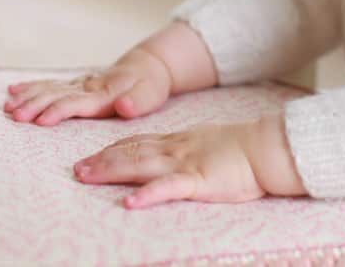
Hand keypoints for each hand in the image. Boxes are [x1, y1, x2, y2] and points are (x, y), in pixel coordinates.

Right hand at [4, 48, 171, 125]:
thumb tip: (123, 106)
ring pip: (49, 88)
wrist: (149, 66)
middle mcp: (87, 87)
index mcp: (103, 93)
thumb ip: (137, 102)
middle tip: (13, 115)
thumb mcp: (150, 95)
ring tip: (7, 106)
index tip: (41, 121)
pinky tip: (13, 90)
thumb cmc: (149, 86)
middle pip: (56, 95)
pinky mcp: (75, 83)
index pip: (77, 102)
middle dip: (34, 105)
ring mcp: (79, 83)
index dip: (59, 110)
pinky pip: (50, 84)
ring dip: (27, 97)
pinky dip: (31, 86)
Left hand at [73, 114, 306, 208]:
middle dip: (102, 160)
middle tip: (76, 169)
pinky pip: (169, 188)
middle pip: (132, 152)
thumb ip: (192, 149)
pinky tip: (130, 202)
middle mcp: (177, 149)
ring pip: (140, 165)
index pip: (140, 141)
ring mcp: (186, 164)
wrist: (268, 146)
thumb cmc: (246, 148)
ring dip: (111, 170)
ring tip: (87, 176)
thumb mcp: (212, 142)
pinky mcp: (198, 181)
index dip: (114, 148)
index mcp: (182, 141)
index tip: (92, 155)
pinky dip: (148, 195)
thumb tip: (178, 156)